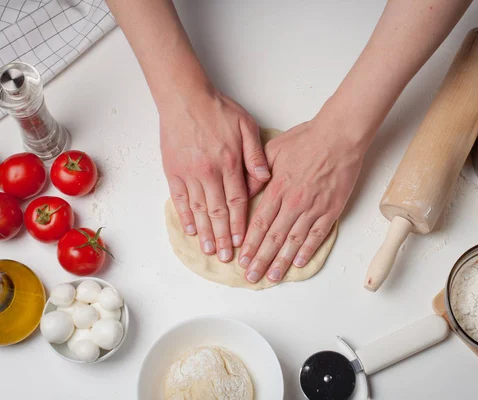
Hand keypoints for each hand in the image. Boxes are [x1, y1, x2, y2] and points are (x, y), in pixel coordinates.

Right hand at [160, 89, 270, 261]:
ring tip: (210, 250)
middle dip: (224, 236)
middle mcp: (209, 173)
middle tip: (227, 257)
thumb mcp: (246, 126)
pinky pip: (180, 199)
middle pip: (218, 212)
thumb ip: (256, 155)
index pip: (237, 202)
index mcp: (230, 164)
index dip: (240, 224)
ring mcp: (189, 174)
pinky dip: (185, 216)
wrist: (185, 98)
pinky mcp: (173, 171)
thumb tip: (265, 179)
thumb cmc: (218, 110)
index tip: (243, 241)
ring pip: (199, 210)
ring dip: (206, 233)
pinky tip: (191, 230)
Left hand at [239, 117, 365, 282]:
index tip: (242, 259)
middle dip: (260, 260)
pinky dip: (307, 250)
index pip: (259, 223)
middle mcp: (293, 202)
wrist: (339, 136)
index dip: (250, 244)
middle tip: (251, 277)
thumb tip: (244, 191)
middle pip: (273, 237)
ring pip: (293, 241)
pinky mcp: (331, 209)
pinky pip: (317, 235)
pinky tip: (298, 262)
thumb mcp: (273, 149)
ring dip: (282, 261)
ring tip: (272, 277)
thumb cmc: (307, 139)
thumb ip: (256, 172)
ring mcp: (313, 208)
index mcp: (278, 188)